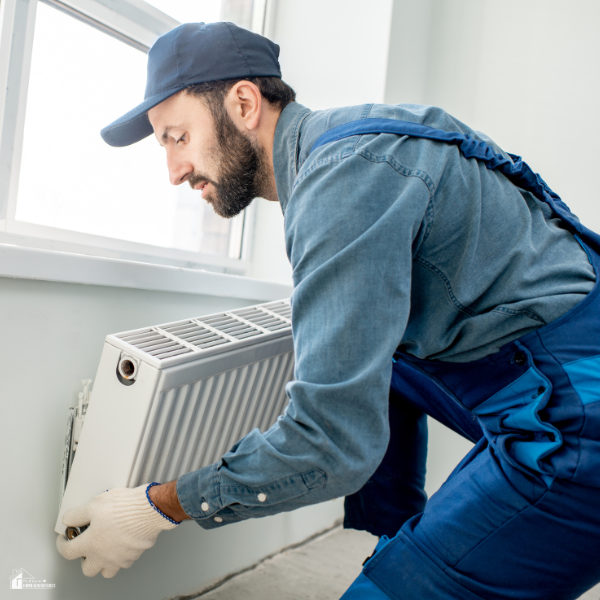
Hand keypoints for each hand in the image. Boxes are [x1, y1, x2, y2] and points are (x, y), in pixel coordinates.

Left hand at [56, 483, 178, 577]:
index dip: (62, 545)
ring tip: (105, 548)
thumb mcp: (95, 504)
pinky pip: (124, 561)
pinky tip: (122, 542)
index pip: (67, 552)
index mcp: (90, 544)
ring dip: (104, 562)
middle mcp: (103, 556)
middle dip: (85, 559)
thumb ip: (77, 514)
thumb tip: (68, 519)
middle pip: (88, 570)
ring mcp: (120, 558)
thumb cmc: (123, 508)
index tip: (64, 540)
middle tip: (87, 547)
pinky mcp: (134, 555)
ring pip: (108, 570)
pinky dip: (121, 555)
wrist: (149, 510)